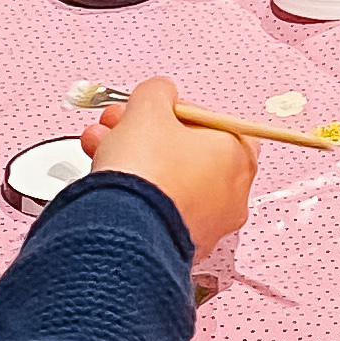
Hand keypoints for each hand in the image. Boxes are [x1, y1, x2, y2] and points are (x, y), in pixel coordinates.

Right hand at [83, 77, 258, 249]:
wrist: (124, 233)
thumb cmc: (147, 171)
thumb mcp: (149, 107)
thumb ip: (158, 93)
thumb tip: (160, 95)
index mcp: (239, 155)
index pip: (213, 122)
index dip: (175, 111)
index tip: (150, 110)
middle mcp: (232, 195)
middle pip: (186, 153)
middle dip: (146, 134)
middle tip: (117, 125)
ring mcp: (208, 225)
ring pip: (169, 182)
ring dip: (135, 161)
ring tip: (100, 148)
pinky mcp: (180, 248)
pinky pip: (160, 212)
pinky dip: (137, 197)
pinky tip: (107, 184)